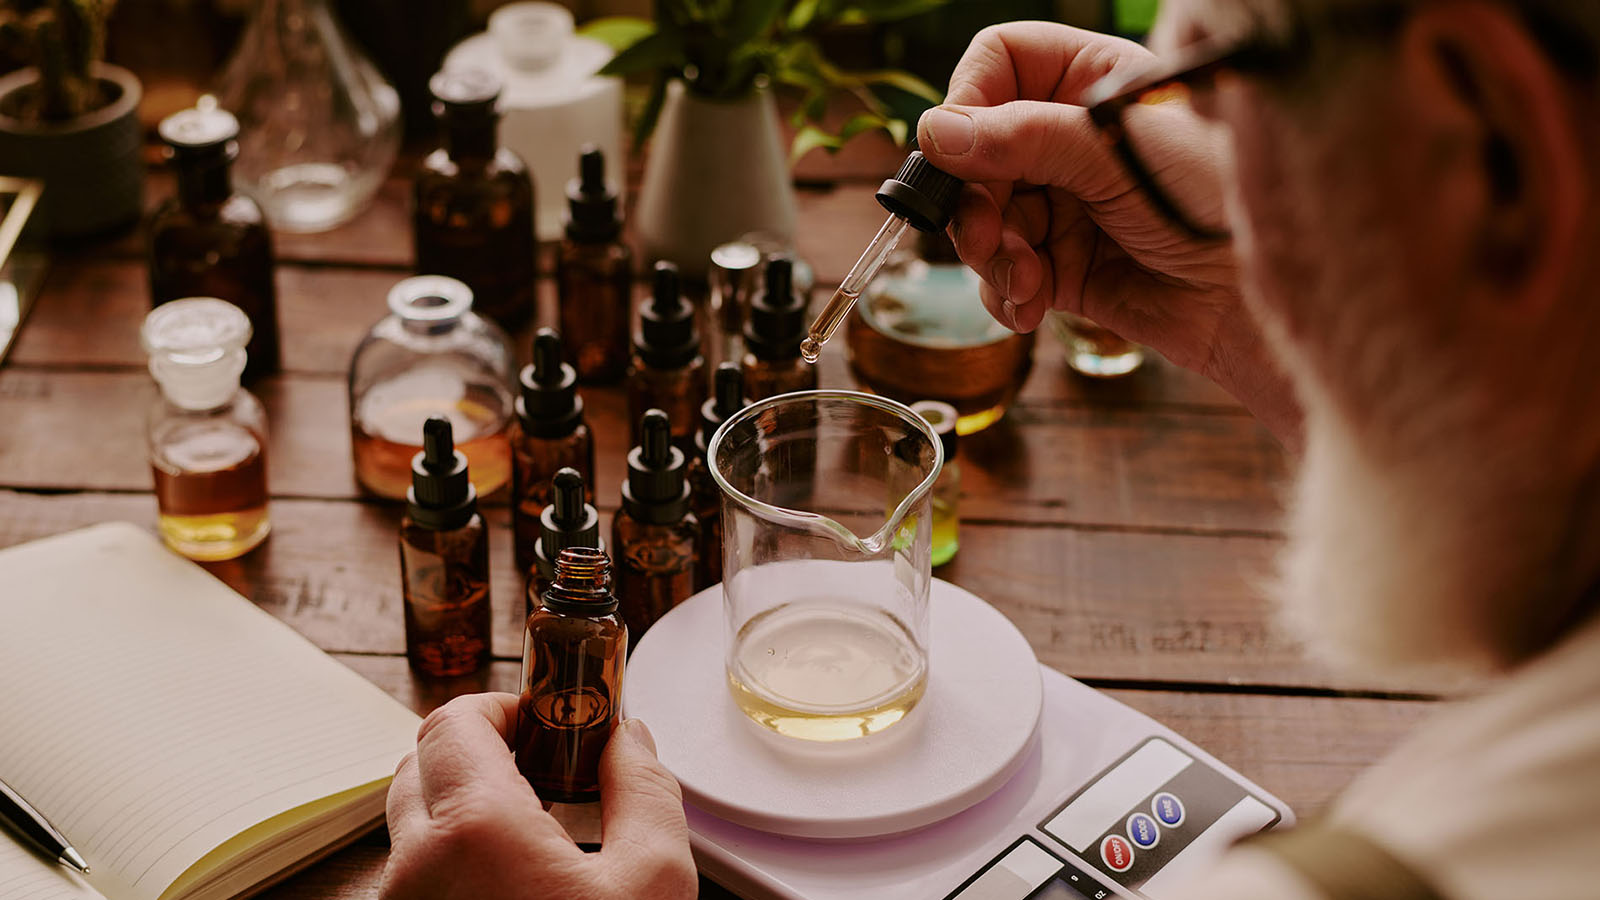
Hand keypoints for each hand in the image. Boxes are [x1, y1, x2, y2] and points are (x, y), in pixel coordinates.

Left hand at [381, 693, 696, 899]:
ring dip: (463, 802)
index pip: (453, 720)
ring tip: (534, 826)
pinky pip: (416, 870)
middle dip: (480, 749)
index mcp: (473, 831)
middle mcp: (416, 866)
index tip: (548, 722)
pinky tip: (514, 876)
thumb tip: (631, 742)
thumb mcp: (654, 883)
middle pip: (422, 762)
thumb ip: (645, 794)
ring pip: (414, 820)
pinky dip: (453, 853)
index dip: (502, 708)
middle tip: (545, 767)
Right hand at [918, 22, 1298, 443]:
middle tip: (988, 235)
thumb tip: (935, 133)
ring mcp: (1065, 205)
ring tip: (1025, 280)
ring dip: (989, 255)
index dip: (970, 101)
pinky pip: (1001, 275)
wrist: (1260, 300)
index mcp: (1091, 82)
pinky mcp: (1063, 268)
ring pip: (980, 218)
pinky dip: (1004, 294)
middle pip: (975, 151)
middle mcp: (1070, 140)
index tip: (959, 150)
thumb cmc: (1218, 202)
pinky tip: (1032, 307)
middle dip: (975, 199)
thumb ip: (1024, 139)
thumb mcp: (1116, 154)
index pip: (1000, 63)